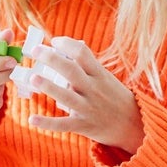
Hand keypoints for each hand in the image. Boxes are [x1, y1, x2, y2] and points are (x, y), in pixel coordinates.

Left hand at [27, 37, 143, 154]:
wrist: (134, 125)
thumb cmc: (115, 97)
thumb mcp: (106, 78)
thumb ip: (88, 65)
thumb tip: (69, 47)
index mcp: (99, 74)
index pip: (82, 53)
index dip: (67, 44)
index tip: (54, 41)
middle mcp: (93, 89)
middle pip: (71, 70)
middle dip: (51, 59)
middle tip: (35, 51)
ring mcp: (88, 108)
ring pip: (66, 96)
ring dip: (49, 86)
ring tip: (33, 77)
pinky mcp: (83, 125)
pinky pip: (63, 124)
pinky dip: (47, 123)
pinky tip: (32, 119)